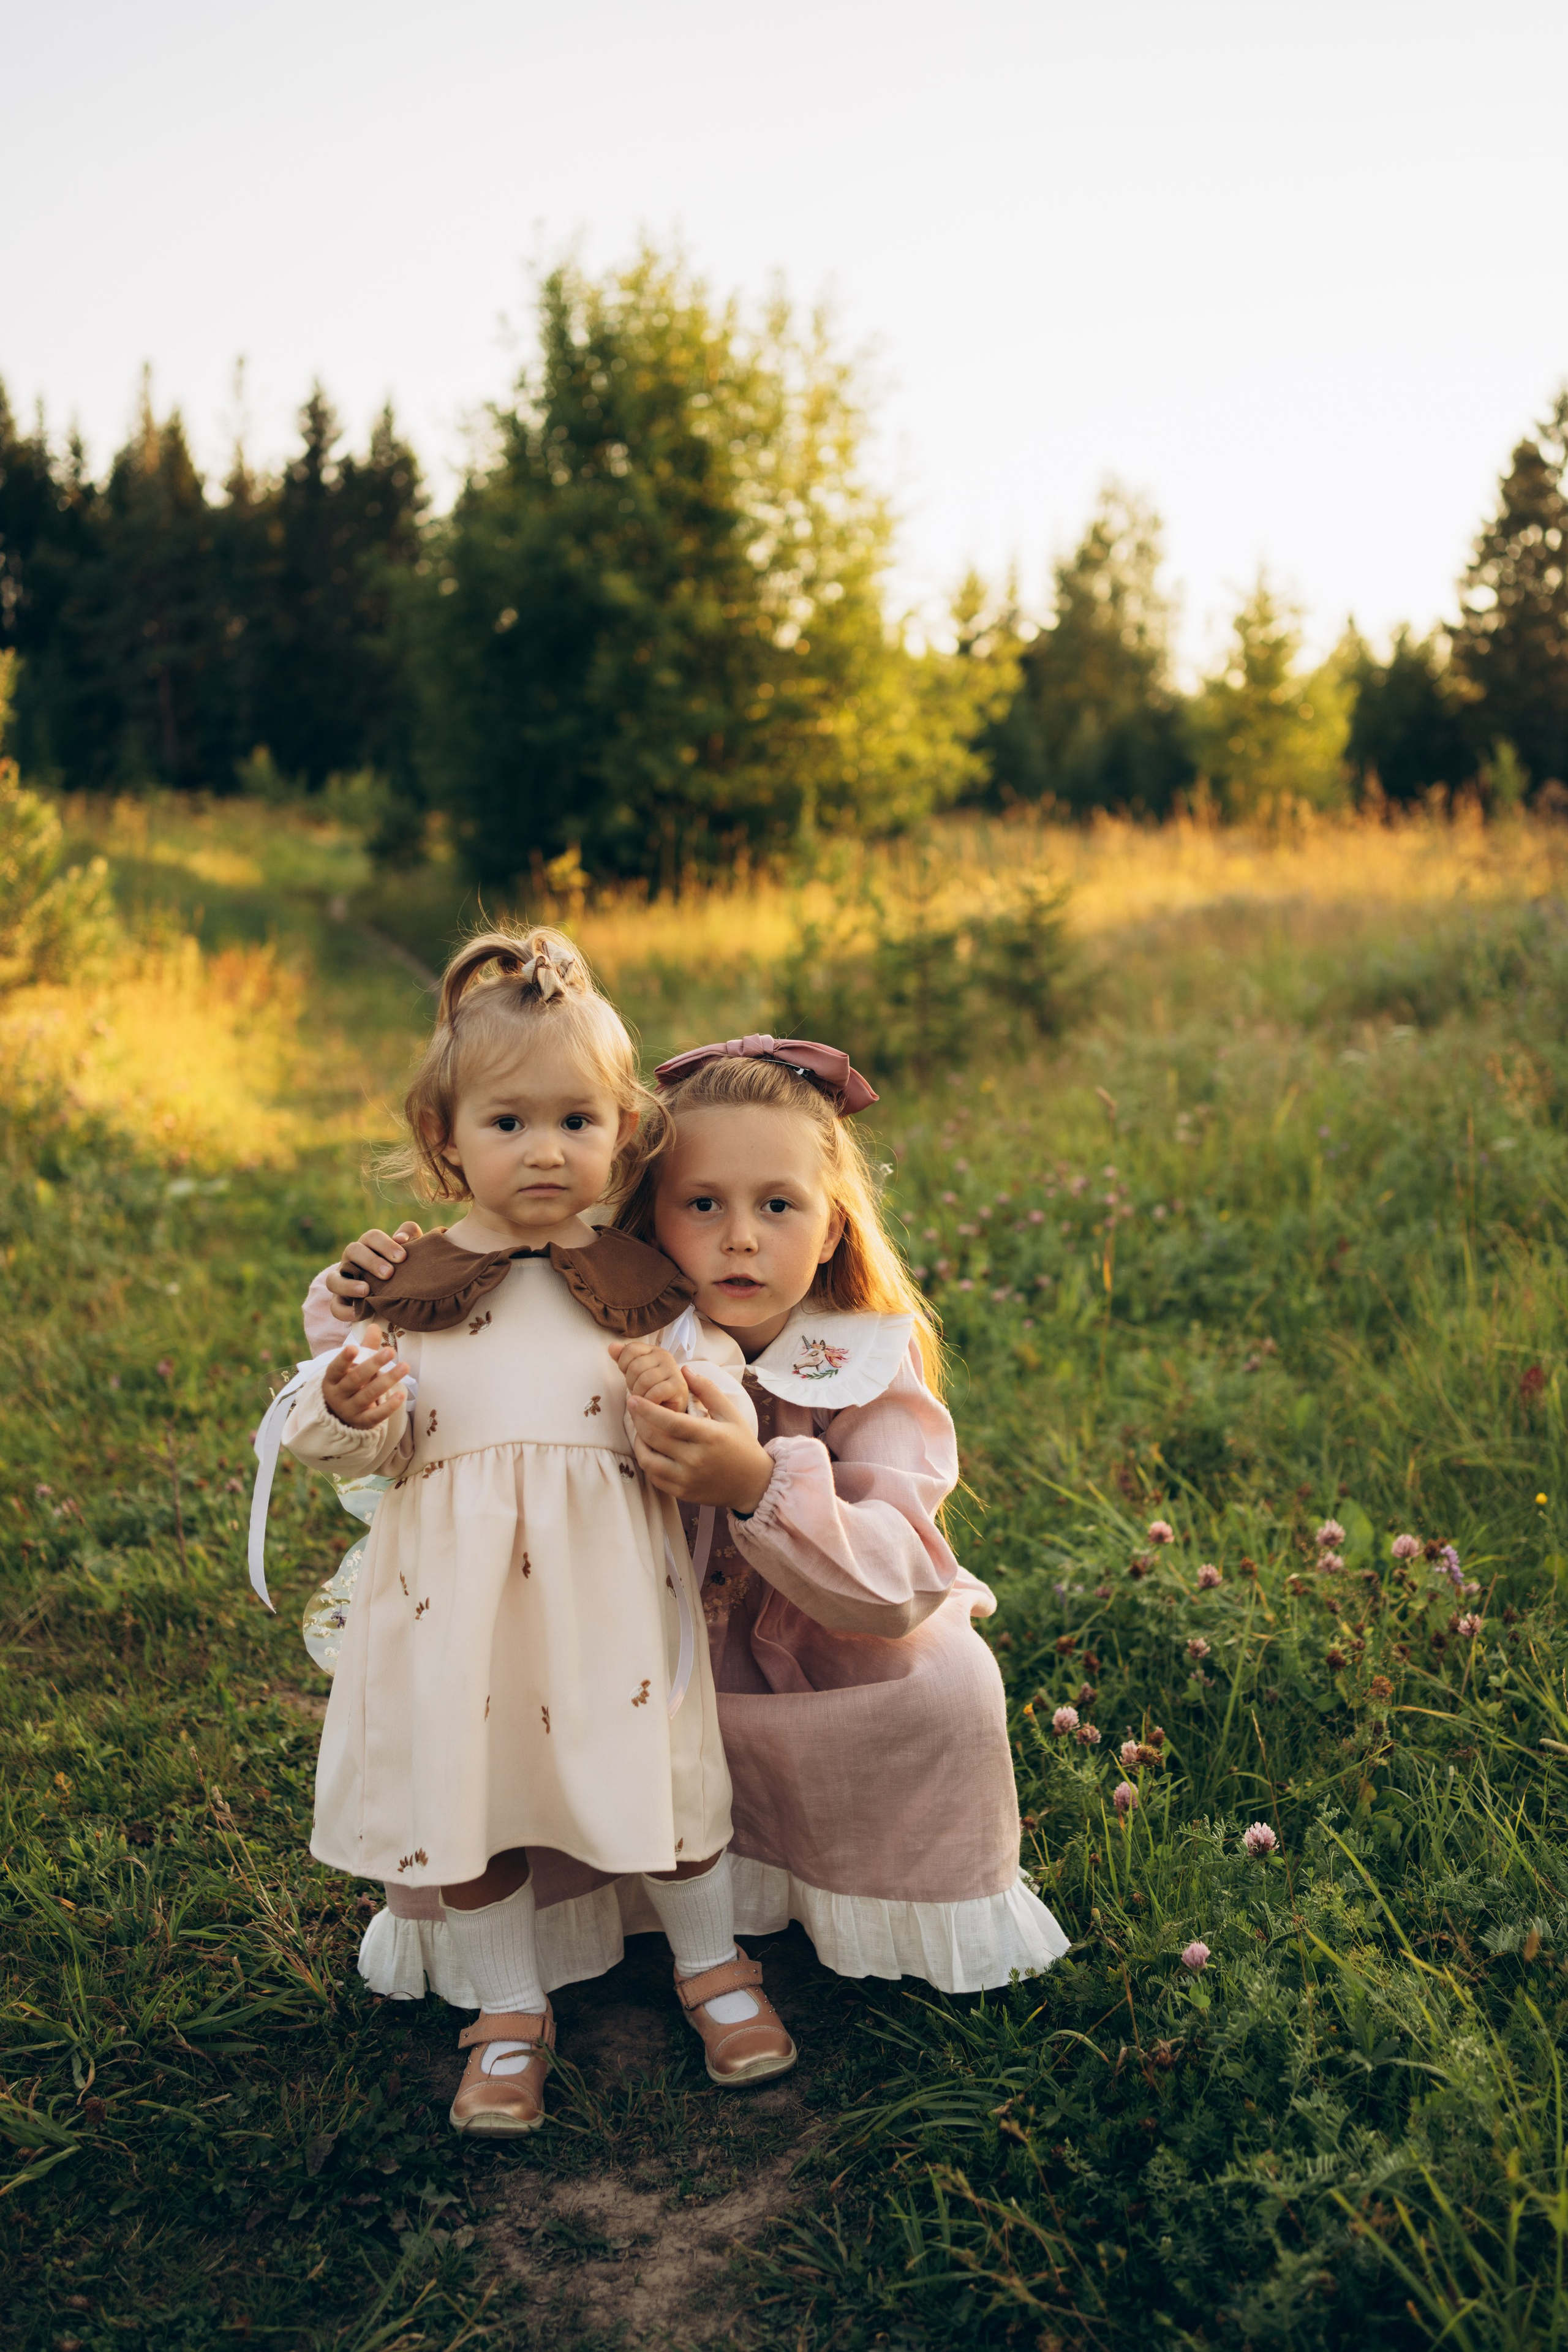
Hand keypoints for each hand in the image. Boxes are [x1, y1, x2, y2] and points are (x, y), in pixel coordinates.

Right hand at [321, 1325, 410, 1428]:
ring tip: (405, 1366)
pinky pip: (376, 1415)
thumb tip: (374, 1326)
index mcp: (332, 1378)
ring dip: (387, 1380)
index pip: (336, 1368)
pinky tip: (402, 1395)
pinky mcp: (362, 1422)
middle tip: (390, 1351)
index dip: (344, 1359)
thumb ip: (365, 1348)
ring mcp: (349, 1410)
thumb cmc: (351, 1384)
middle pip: (355, 1379)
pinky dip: (389, 1406)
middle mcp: (338, 1395)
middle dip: (373, 1364)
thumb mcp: (354, 1366)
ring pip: (368, 1395)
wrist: (342, 1416)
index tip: (353, 1347)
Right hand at [325, 1221, 424, 1320]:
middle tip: (389, 1274)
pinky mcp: (340, 1301)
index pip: (372, 1237)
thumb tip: (402, 1238)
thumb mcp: (407, 1251)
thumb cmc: (401, 1266)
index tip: (403, 1257)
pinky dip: (344, 1311)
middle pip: (352, 1251)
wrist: (392, 1291)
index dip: (385, 1245)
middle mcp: (351, 1259)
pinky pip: (335, 1306)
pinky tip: (359, 1314)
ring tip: (366, 1290)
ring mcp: (342, 1280)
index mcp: (368, 1245)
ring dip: (349, 1285)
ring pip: (333, 1279)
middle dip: (371, 1262)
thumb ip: (409, 1235)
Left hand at [608, 1339, 688, 1413]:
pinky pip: (654, 1393)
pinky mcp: (678, 1386)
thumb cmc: (649, 1391)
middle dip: (632, 1384)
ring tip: (646, 1399)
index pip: (630, 1349)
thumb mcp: (632, 1374)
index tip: (631, 1377)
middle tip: (640, 1392)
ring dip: (640, 1395)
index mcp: (653, 1350)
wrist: (666, 1411)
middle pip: (635, 1367)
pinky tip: (654, 1403)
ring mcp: (673, 1370)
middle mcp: (665, 1356)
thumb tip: (612, 1346)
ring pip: (644, 1381)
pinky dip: (649, 1402)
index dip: (623, 1365)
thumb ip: (622, 1359)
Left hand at [627, 1368, 774, 1511]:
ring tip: (639, 1430)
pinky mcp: (682, 1493)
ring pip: (648, 1461)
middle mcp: (695, 1459)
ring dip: (638, 1443)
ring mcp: (687, 1478)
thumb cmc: (741, 1444)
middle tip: (633, 1409)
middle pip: (654, 1439)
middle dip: (638, 1421)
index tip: (633, 1398)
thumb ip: (708, 1390)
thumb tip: (685, 1370)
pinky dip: (647, 1462)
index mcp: (708, 1436)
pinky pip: (654, 1477)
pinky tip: (650, 1449)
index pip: (670, 1422)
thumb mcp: (730, 1414)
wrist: (753, 1483)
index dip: (648, 1409)